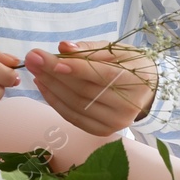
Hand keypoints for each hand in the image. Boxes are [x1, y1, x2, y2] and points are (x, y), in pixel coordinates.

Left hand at [26, 40, 157, 136]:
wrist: (147, 90)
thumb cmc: (130, 65)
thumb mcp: (116, 50)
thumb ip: (90, 48)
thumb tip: (64, 47)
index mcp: (135, 82)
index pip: (101, 76)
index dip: (77, 68)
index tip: (52, 59)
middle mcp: (126, 108)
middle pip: (84, 91)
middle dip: (54, 74)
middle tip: (33, 58)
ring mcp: (114, 123)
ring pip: (75, 105)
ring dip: (50, 87)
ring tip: (35, 70)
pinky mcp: (102, 131)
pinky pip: (73, 117)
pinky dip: (55, 101)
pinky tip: (43, 85)